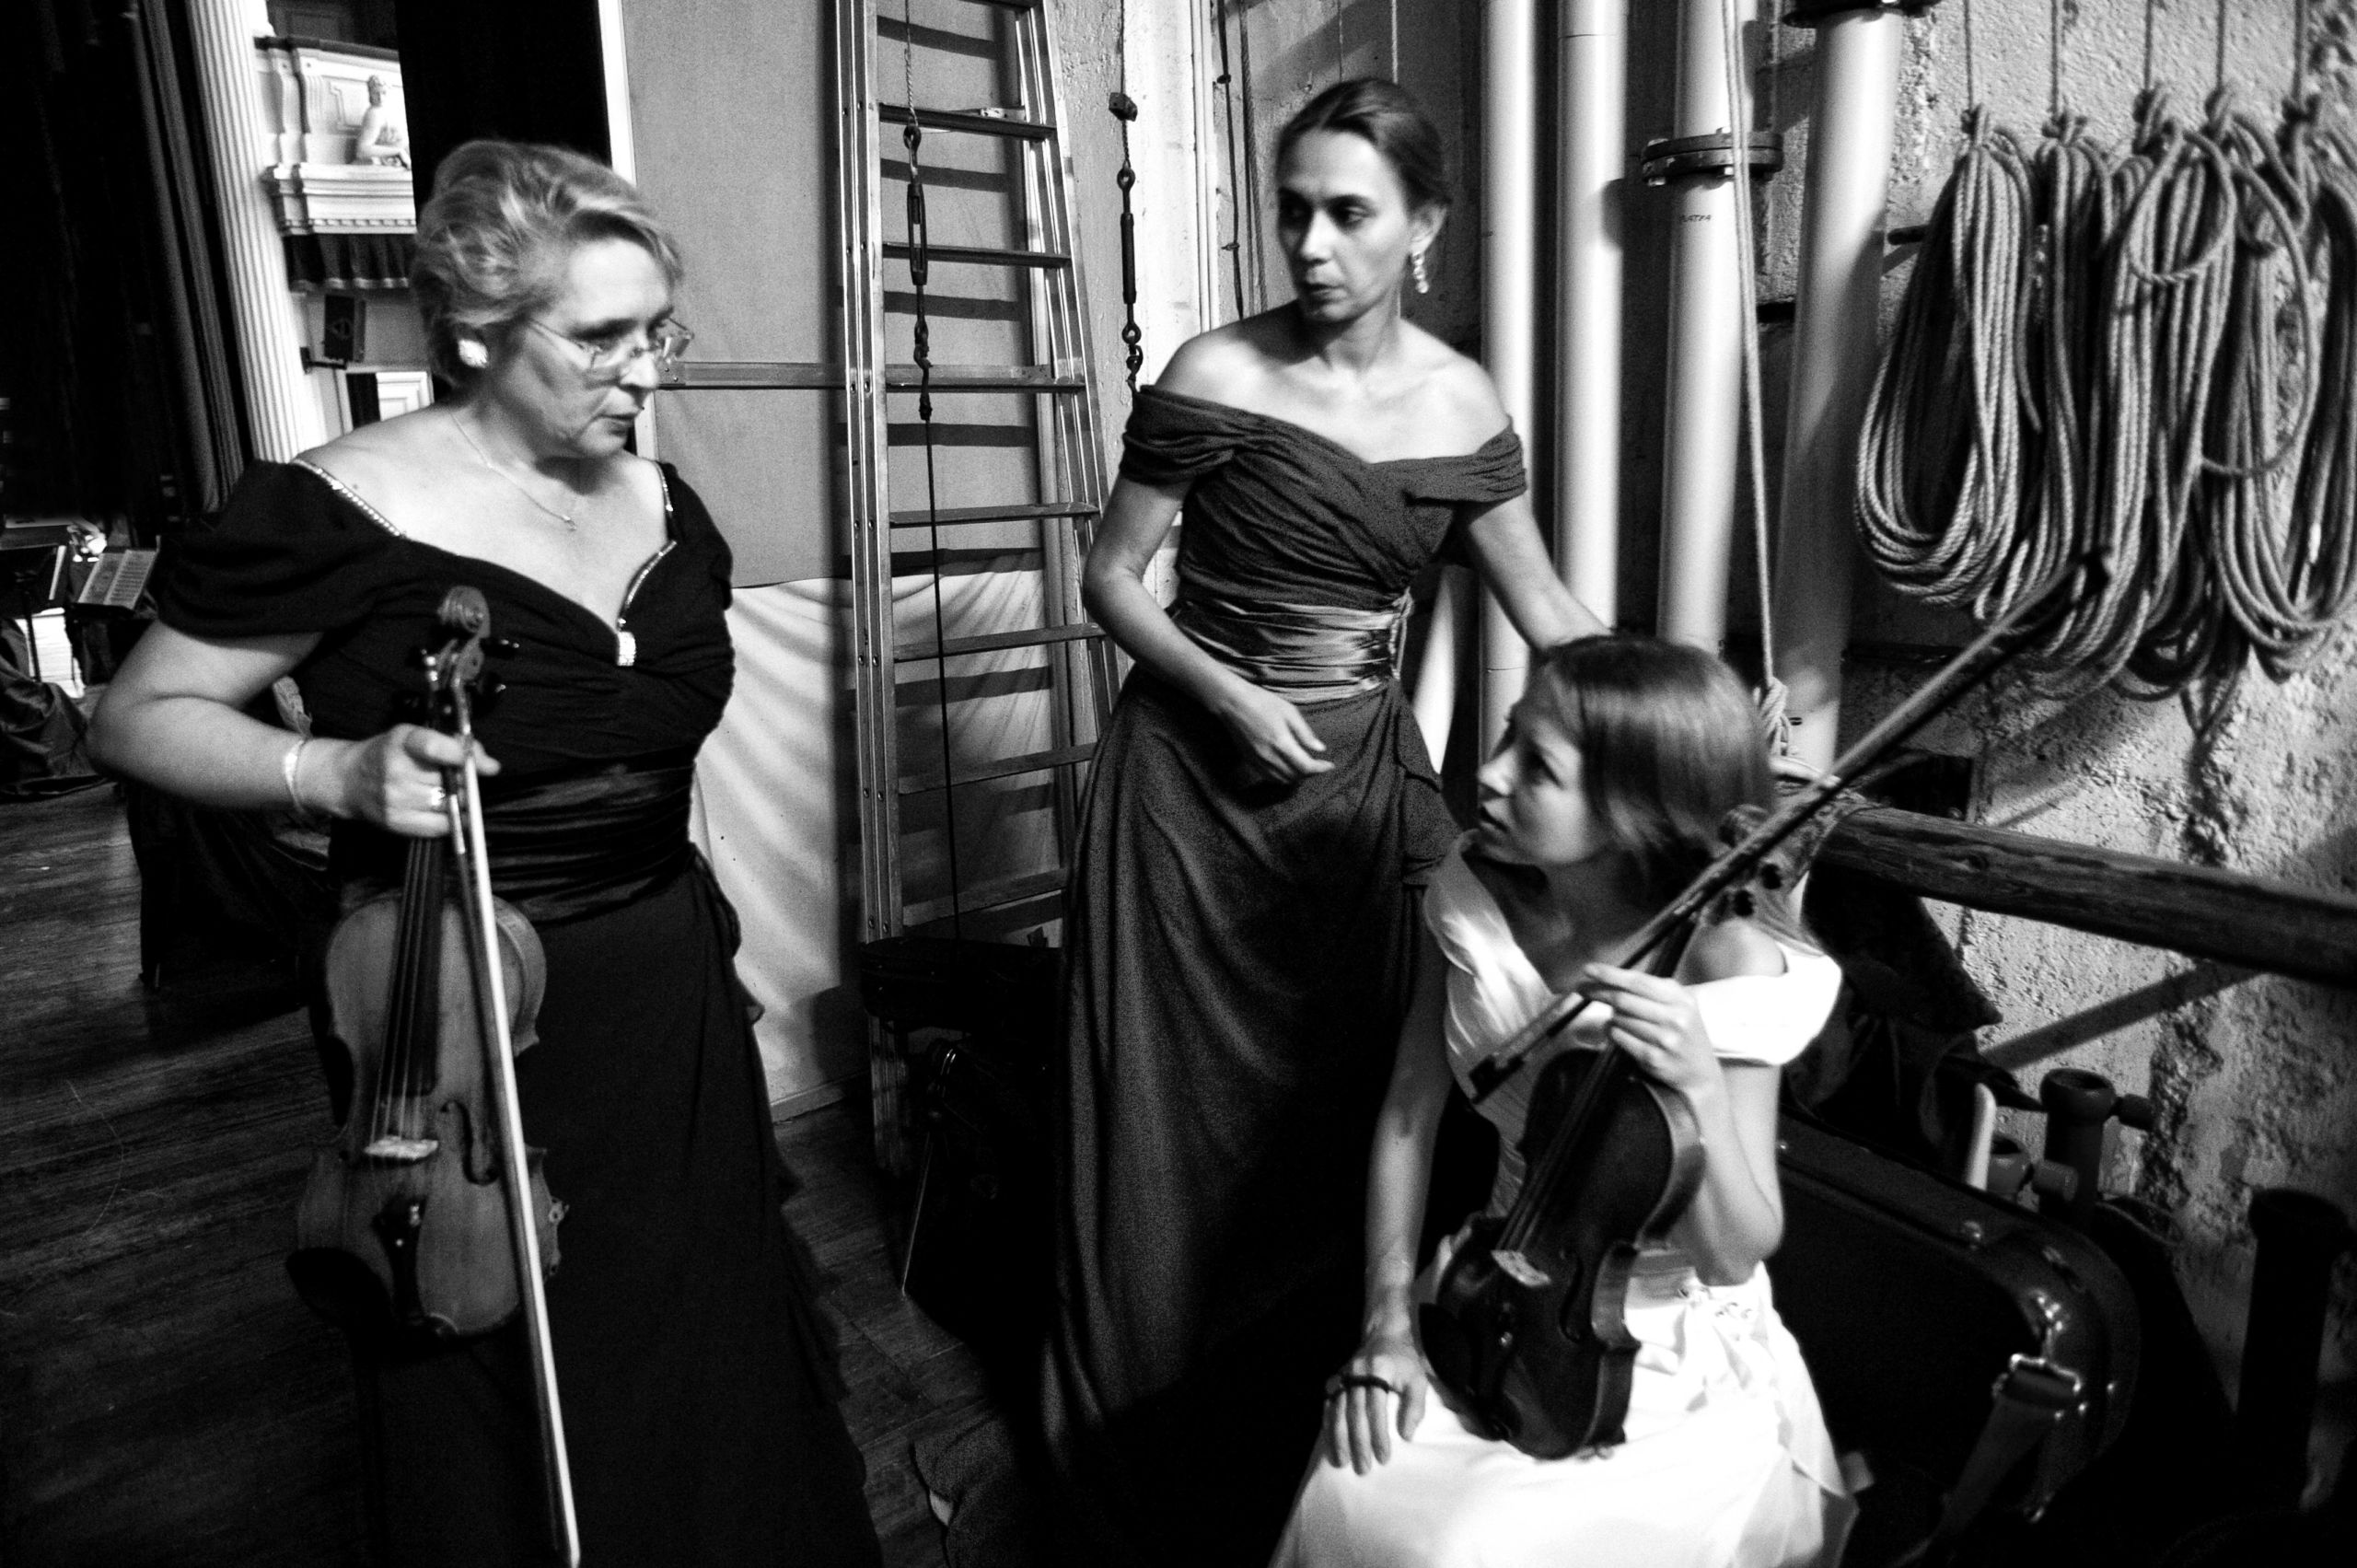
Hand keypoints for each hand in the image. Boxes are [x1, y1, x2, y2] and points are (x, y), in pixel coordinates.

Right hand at [318, 725, 499, 837]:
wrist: (349, 779)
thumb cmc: (387, 754)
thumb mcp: (413, 736)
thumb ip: (450, 743)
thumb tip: (486, 763)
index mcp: (401, 741)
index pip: (434, 747)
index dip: (464, 756)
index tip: (488, 766)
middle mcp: (395, 770)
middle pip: (450, 780)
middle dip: (466, 780)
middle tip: (464, 777)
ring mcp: (394, 799)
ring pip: (448, 803)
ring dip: (458, 799)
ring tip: (447, 791)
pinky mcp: (396, 822)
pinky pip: (439, 826)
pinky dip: (450, 819)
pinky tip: (447, 810)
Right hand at [1211, 679, 1332, 785]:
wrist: (1232, 703)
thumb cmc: (1262, 702)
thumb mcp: (1289, 712)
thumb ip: (1305, 733)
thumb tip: (1319, 749)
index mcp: (1281, 743)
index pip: (1305, 767)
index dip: (1320, 769)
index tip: (1329, 765)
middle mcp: (1269, 756)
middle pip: (1295, 776)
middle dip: (1310, 773)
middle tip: (1318, 764)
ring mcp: (1258, 760)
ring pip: (1282, 780)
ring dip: (1296, 777)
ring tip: (1304, 767)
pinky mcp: (1249, 760)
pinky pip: (1269, 777)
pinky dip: (1282, 776)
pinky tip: (1287, 767)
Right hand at [1323, 1322, 1427, 1473]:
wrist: (1384, 1335)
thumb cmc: (1404, 1362)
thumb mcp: (1418, 1380)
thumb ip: (1415, 1407)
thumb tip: (1406, 1436)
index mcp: (1379, 1369)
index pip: (1376, 1408)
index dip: (1378, 1434)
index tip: (1383, 1458)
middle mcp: (1357, 1371)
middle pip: (1354, 1412)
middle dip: (1358, 1442)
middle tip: (1363, 1468)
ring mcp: (1343, 1375)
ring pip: (1337, 1410)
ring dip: (1338, 1438)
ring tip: (1341, 1461)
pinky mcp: (1336, 1379)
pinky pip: (1328, 1404)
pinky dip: (1328, 1424)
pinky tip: (1330, 1442)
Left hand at [1575, 964, 1723, 1101]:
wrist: (1700, 1073)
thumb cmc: (1683, 1032)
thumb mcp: (1679, 1004)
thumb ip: (1652, 989)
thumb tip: (1611, 977)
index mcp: (1679, 998)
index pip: (1638, 981)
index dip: (1610, 974)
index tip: (1589, 969)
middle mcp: (1674, 1017)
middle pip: (1623, 999)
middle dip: (1598, 992)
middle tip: (1583, 988)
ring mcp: (1664, 1039)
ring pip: (1619, 1019)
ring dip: (1612, 1016)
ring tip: (1617, 1018)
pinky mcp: (1653, 1058)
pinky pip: (1619, 1038)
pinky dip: (1612, 1032)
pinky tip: (1617, 1031)